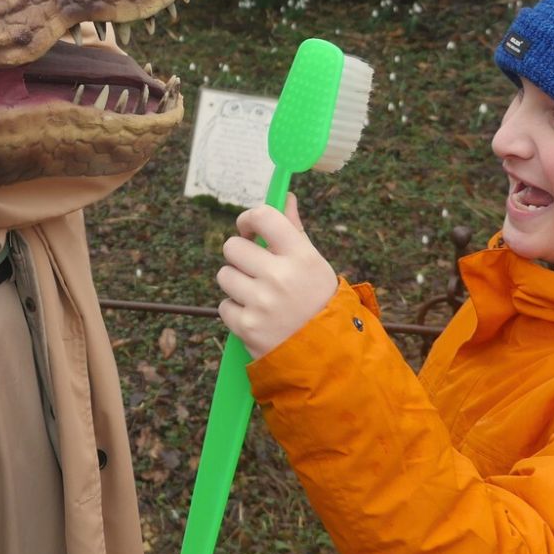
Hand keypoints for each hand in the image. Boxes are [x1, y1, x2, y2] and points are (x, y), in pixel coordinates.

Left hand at [216, 194, 337, 359]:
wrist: (329, 356)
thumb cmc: (320, 302)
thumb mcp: (314, 264)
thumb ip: (294, 231)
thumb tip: (285, 197)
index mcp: (300, 256)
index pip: (263, 216)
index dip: (248, 219)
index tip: (248, 229)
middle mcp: (280, 277)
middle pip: (233, 247)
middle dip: (239, 255)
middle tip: (253, 266)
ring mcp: (261, 304)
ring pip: (224, 275)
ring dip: (236, 283)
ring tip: (257, 294)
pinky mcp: (247, 328)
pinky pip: (224, 306)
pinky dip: (236, 311)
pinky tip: (256, 316)